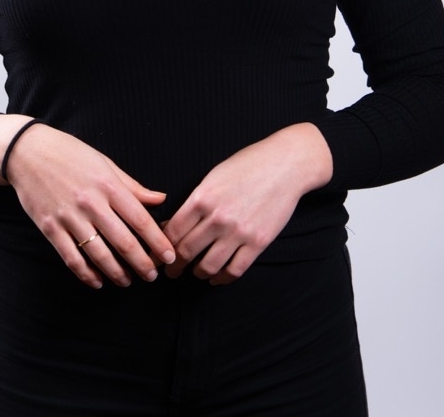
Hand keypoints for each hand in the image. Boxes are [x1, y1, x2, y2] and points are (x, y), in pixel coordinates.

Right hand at [3, 123, 176, 288]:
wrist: (27, 151)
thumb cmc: (69, 153)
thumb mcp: (105, 163)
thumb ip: (132, 186)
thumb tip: (160, 199)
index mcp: (108, 184)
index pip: (140, 219)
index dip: (157, 242)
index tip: (169, 257)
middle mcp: (90, 202)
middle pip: (123, 242)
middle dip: (142, 264)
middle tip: (152, 276)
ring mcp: (69, 216)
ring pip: (99, 254)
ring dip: (117, 273)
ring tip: (127, 281)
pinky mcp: (50, 227)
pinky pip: (71, 258)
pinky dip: (86, 274)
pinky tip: (98, 281)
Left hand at [162, 123, 332, 284]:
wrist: (284, 164)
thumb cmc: (247, 165)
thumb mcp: (214, 176)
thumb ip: (195, 201)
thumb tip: (172, 223)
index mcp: (202, 197)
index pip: (172, 231)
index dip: (161, 246)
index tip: (159, 254)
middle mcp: (217, 217)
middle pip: (186, 251)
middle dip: (174, 265)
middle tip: (171, 271)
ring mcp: (238, 232)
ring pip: (208, 266)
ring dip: (198, 273)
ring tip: (195, 272)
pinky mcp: (258, 243)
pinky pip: (235, 270)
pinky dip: (222, 278)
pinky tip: (217, 277)